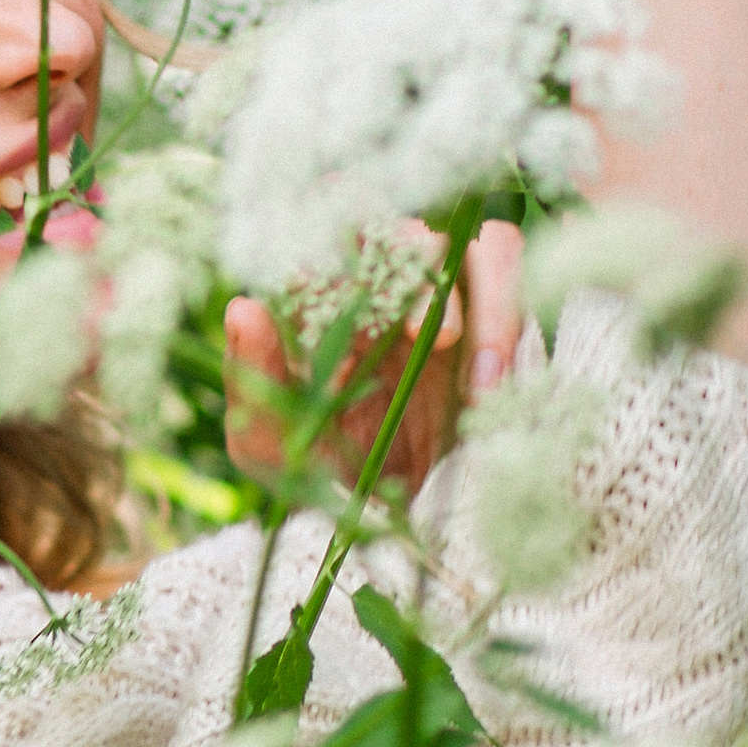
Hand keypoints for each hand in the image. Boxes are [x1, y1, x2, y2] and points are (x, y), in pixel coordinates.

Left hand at [223, 219, 524, 487]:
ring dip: (444, 283)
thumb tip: (243, 306)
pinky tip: (483, 385)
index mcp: (316, 303)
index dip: (317, 233)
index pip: (314, 233)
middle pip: (386, 221)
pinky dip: (500, 316)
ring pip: (451, 240)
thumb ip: (253, 379)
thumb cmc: (321, 476)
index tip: (314, 269)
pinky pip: (504, 276)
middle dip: (387, 250)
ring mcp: (437, 296)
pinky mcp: (491, 316)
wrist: (395, 525)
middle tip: (380, 303)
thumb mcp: (270, 443)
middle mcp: (375, 287)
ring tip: (436, 345)